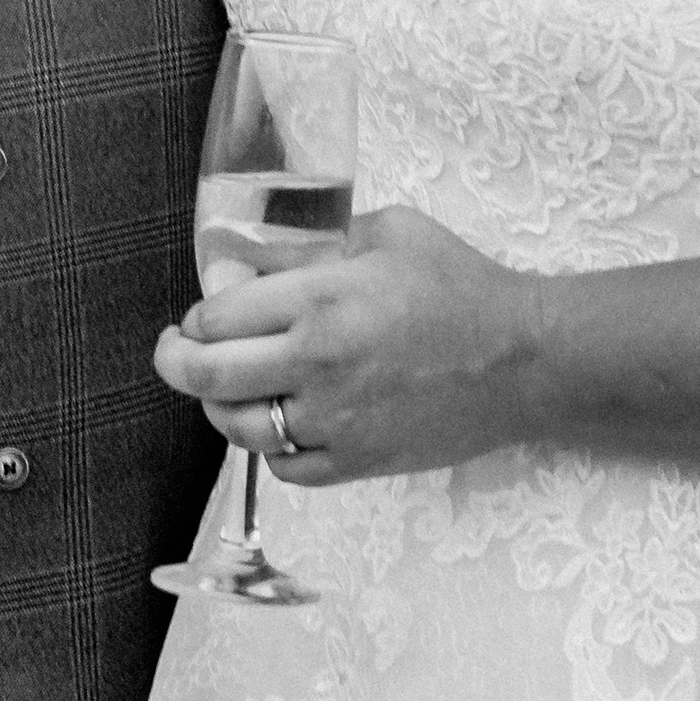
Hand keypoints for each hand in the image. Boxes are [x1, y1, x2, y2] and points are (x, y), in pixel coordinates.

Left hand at [150, 206, 539, 488]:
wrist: (524, 358)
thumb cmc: (458, 285)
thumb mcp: (383, 233)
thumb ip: (307, 246)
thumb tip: (244, 260)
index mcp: (320, 300)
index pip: (216, 318)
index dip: (197, 316)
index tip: (201, 313)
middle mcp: (318, 364)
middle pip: (206, 376)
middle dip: (176, 362)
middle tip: (175, 352)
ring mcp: (337, 420)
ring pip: (237, 429)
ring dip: (220, 406)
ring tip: (226, 387)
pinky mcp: (359, 461)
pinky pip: (286, 468)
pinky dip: (272, 448)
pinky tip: (282, 421)